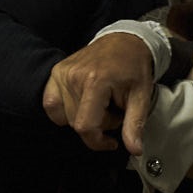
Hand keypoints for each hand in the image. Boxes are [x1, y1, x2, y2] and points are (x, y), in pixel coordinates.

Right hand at [42, 32, 155, 154]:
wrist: (125, 41)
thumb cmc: (134, 67)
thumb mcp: (141, 96)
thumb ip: (135, 125)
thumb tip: (135, 150)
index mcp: (95, 81)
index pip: (85, 126)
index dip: (98, 141)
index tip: (112, 142)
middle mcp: (73, 76)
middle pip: (76, 123)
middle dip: (98, 126)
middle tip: (114, 111)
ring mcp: (62, 73)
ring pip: (65, 116)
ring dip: (84, 117)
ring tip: (101, 105)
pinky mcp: (56, 72)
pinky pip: (51, 104)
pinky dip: (65, 111)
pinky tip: (82, 104)